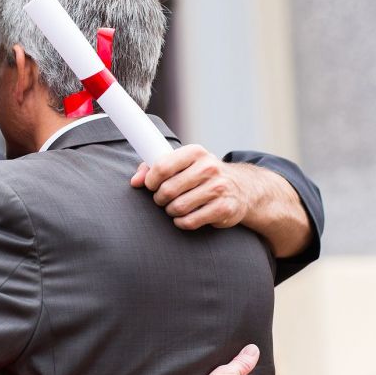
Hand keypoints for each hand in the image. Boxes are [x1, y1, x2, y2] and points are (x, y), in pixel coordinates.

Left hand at [130, 144, 249, 230]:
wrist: (240, 188)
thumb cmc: (200, 175)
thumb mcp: (180, 164)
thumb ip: (152, 168)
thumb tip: (135, 181)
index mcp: (195, 152)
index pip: (162, 166)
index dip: (150, 180)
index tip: (151, 186)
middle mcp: (209, 167)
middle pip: (168, 189)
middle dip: (160, 198)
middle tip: (163, 200)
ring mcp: (219, 188)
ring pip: (178, 207)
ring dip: (171, 211)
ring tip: (174, 207)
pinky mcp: (224, 208)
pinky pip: (190, 221)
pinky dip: (181, 222)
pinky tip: (184, 217)